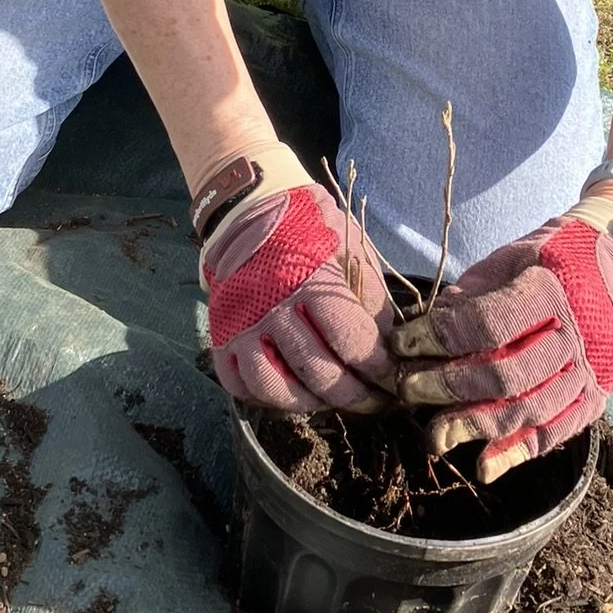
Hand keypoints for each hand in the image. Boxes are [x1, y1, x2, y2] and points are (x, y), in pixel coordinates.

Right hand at [201, 179, 396, 412]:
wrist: (249, 209)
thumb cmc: (308, 227)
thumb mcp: (350, 245)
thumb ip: (369, 293)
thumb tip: (384, 343)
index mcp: (308, 281)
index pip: (350, 341)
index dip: (376, 368)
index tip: (392, 377)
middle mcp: (271, 307)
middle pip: (316, 372)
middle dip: (352, 396)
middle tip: (372, 402)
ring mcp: (240, 325)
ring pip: (273, 388)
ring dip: (307, 403)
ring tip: (329, 400)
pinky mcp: (220, 336)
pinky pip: (239, 385)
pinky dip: (265, 398)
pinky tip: (290, 391)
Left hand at [390, 207, 612, 481]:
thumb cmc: (550, 259)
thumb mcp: (508, 260)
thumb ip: (470, 298)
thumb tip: (422, 336)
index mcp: (552, 290)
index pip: (488, 325)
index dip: (438, 338)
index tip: (402, 343)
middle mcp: (577, 335)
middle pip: (505, 376)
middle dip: (446, 387)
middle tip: (407, 388)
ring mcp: (590, 372)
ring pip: (529, 412)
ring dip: (474, 427)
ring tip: (434, 433)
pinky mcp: (595, 398)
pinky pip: (556, 434)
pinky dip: (517, 454)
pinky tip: (482, 467)